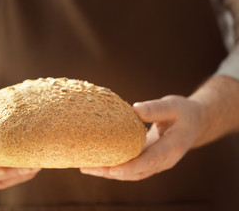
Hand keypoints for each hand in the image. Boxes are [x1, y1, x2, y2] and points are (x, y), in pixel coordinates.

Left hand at [80, 95, 205, 180]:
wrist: (193, 123)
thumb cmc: (183, 112)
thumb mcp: (173, 105)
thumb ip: (156, 108)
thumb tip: (135, 109)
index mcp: (171, 148)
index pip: (150, 162)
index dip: (131, 167)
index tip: (112, 170)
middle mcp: (163, 161)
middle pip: (136, 172)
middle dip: (111, 172)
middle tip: (88, 168)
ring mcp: (155, 163)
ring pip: (131, 173)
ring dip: (109, 172)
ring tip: (86, 167)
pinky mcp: (147, 160)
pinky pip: (130, 167)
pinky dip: (114, 167)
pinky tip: (97, 162)